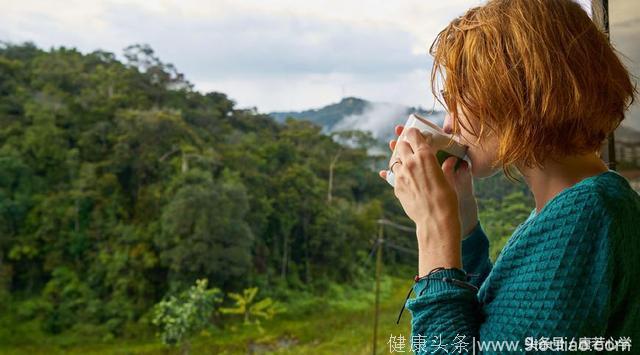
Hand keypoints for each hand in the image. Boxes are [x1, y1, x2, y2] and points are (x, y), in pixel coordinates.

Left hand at [378, 125, 461, 272]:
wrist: (435, 220)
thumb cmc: (447, 199)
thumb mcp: (449, 180)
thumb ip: (446, 168)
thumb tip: (450, 161)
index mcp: (425, 156)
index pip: (414, 136)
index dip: (413, 133)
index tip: (415, 133)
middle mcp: (410, 163)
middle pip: (402, 146)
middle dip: (405, 144)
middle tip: (410, 147)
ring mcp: (401, 175)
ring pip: (395, 160)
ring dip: (400, 160)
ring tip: (406, 163)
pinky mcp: (396, 187)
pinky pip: (393, 175)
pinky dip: (398, 174)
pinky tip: (404, 177)